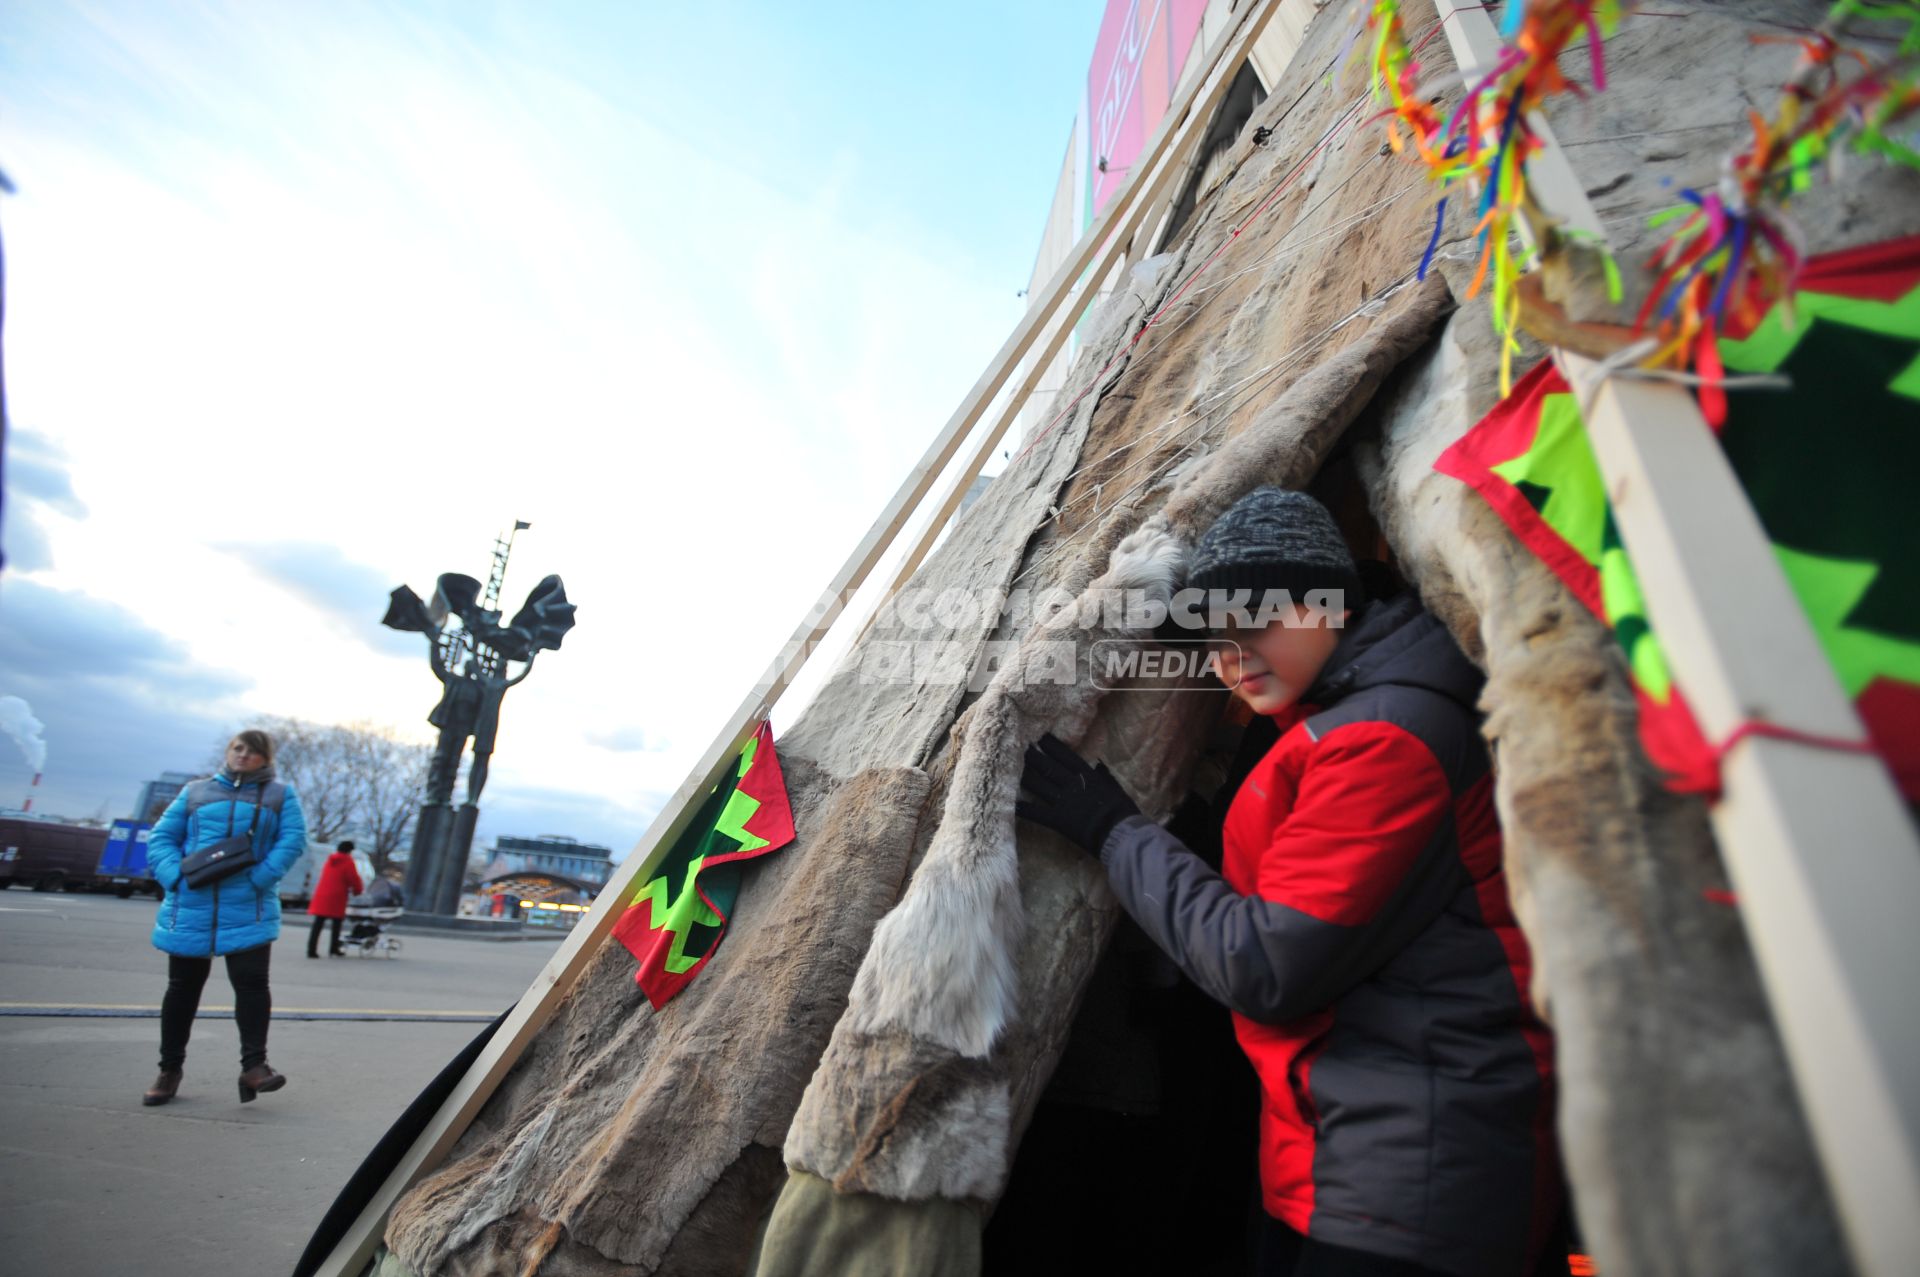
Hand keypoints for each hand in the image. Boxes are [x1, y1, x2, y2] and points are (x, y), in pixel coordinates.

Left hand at [1017, 733, 1140, 855]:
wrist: (1120, 833)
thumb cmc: (1122, 810)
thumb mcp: (1115, 787)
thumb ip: (1104, 775)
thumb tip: (1098, 765)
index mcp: (1086, 775)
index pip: (1065, 756)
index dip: (1051, 745)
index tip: (1040, 736)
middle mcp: (1071, 784)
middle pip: (1047, 767)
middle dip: (1032, 756)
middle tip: (1018, 745)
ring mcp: (1063, 801)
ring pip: (1038, 785)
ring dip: (1024, 775)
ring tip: (1009, 766)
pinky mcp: (1057, 820)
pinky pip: (1036, 812)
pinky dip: (1023, 808)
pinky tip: (1011, 802)